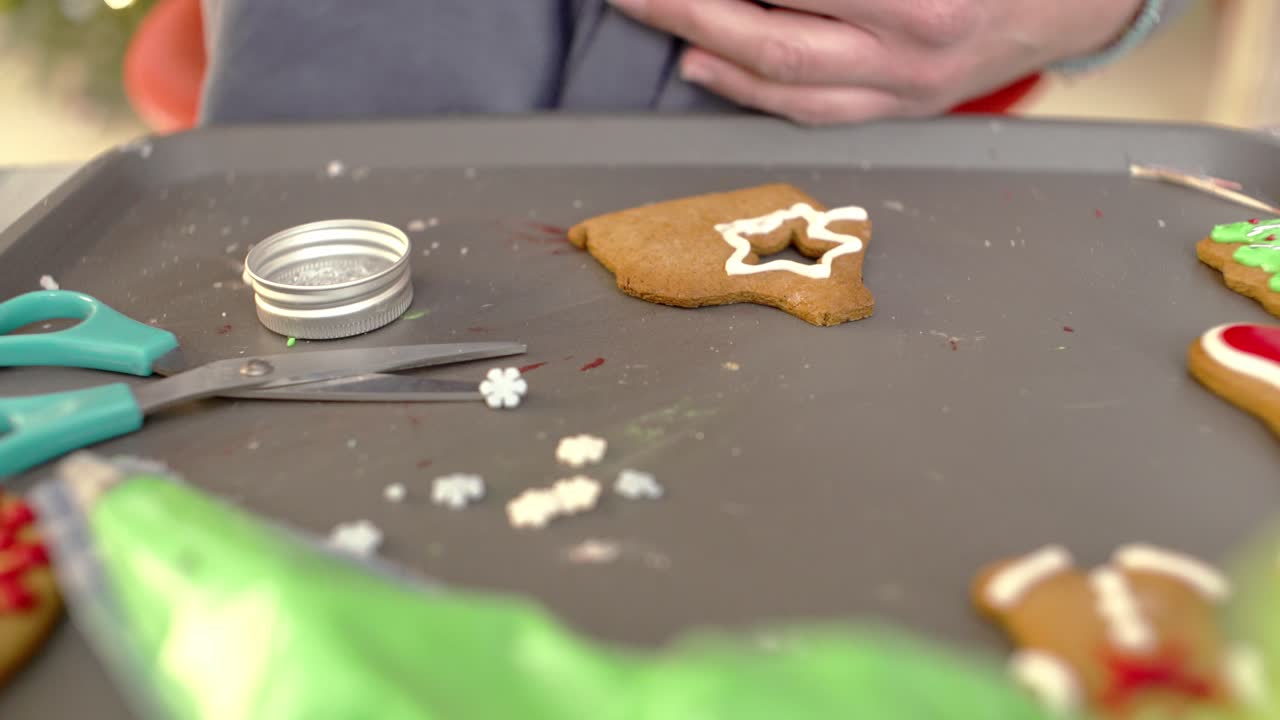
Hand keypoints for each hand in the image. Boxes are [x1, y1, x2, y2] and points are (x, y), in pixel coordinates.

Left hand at [606, 0, 1144, 123]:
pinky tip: (702, 64)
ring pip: (782, 80)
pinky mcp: (903, 108)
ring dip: (703, 44)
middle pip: (771, 34)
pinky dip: (746, 89)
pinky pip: (811, 109)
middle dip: (687, 6)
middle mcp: (912, 46)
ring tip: (649, 11)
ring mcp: (906, 87)